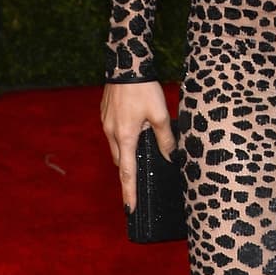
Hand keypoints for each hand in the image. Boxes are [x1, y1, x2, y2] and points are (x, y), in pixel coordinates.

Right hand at [101, 80, 174, 211]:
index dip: (130, 192)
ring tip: (140, 153)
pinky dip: (123, 139)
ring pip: (117, 148)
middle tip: (138, 184)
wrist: (126, 65)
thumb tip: (170, 157)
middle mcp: (112, 133)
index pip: (128, 173)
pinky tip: (134, 132)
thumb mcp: (161, 114)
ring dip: (127, 154)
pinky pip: (114, 134)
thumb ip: (165, 139)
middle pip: (121, 162)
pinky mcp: (105, 115)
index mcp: (125, 137)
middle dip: (129, 173)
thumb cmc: (143, 89)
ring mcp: (106, 124)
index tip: (130, 209)